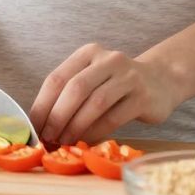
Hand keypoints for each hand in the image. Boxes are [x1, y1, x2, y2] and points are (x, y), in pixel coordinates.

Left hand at [29, 44, 181, 145]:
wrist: (161, 81)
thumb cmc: (117, 85)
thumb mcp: (93, 79)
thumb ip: (70, 95)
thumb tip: (42, 126)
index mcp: (88, 52)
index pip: (57, 78)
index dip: (42, 104)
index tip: (33, 127)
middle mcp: (108, 60)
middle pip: (75, 88)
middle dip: (57, 116)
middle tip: (47, 137)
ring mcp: (128, 77)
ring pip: (95, 103)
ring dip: (76, 126)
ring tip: (64, 141)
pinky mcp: (143, 97)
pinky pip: (114, 117)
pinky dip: (96, 132)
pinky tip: (86, 141)